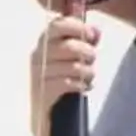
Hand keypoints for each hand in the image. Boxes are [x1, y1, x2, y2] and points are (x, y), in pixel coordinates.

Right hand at [31, 15, 99, 135]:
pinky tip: (83, 87)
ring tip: (89, 76)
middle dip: (87, 52)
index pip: (57, 25)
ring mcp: (39, 74)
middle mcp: (39, 55)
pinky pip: (67, 83)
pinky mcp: (43, 91)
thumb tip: (96, 31)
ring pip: (72, 67)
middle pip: (69, 47)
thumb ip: (86, 39)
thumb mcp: (75, 53)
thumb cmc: (63, 73)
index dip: (77, 26)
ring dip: (87, 71)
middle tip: (91, 58)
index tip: (92, 34)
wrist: (49, 110)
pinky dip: (80, 85)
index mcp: (46, 40)